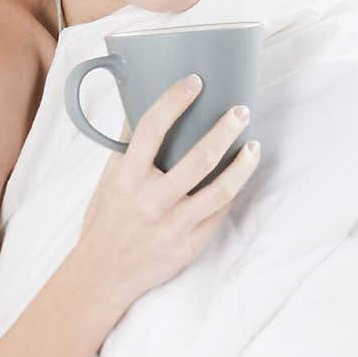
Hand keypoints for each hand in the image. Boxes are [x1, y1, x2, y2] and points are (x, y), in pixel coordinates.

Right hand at [78, 75, 260, 305]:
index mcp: (127, 178)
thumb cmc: (105, 220)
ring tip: (253, 145)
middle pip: (198, 158)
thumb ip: (126, 145)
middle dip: (225, 130)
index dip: (175, 101)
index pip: (152, 129)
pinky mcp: (190, 245)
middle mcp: (152, 201)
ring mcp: (174, 226)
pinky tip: (241, 176)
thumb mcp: (108, 179)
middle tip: (241, 111)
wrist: (103, 274)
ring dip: (243, 164)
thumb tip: (139, 103)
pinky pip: (219, 213)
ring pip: (220, 189)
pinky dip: (233, 192)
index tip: (195, 82)